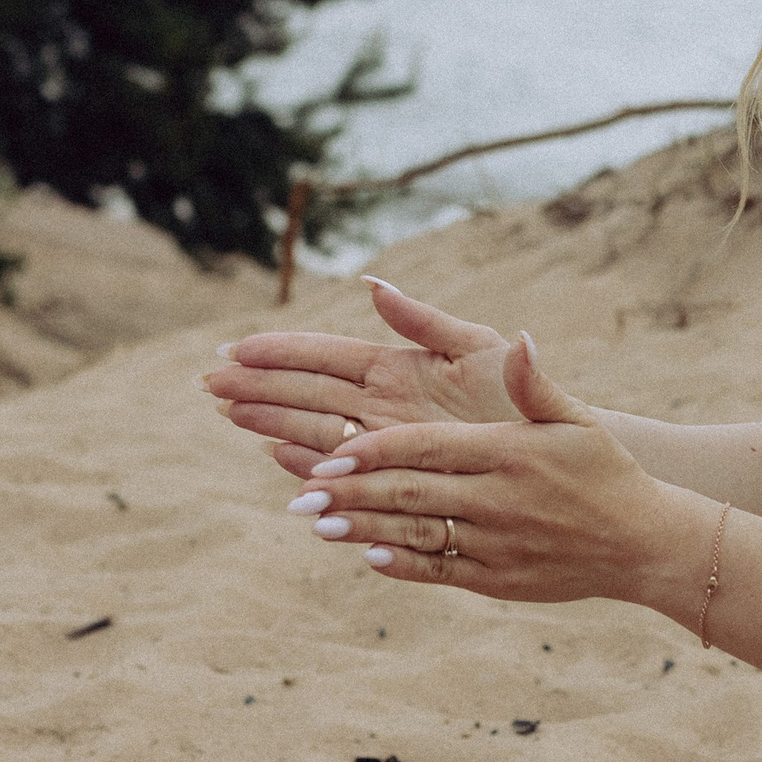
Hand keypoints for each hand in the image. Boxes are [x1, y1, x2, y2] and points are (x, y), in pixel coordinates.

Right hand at [204, 278, 525, 483]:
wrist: (552, 447)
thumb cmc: (521, 396)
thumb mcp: (475, 349)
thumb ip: (423, 321)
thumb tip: (371, 285)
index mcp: (395, 366)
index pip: (324, 355)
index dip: (279, 351)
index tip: (236, 347)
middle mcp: (381, 403)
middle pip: (306, 393)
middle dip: (258, 387)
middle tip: (210, 383)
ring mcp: (384, 440)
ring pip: (315, 429)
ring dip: (270, 422)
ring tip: (229, 414)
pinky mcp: (394, 476)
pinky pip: (343, 470)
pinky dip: (310, 465)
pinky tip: (276, 457)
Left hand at [284, 334, 705, 611]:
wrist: (643, 543)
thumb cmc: (604, 471)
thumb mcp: (575, 418)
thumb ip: (534, 383)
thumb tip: (521, 341)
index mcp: (507, 453)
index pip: (425, 449)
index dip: (374, 452)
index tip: (332, 453)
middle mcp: (497, 499)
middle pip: (410, 493)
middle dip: (351, 492)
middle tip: (302, 491)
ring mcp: (496, 543)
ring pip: (418, 534)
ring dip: (363, 529)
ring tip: (317, 523)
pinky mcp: (499, 579)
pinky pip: (442, 571)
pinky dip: (404, 566)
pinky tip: (369, 557)